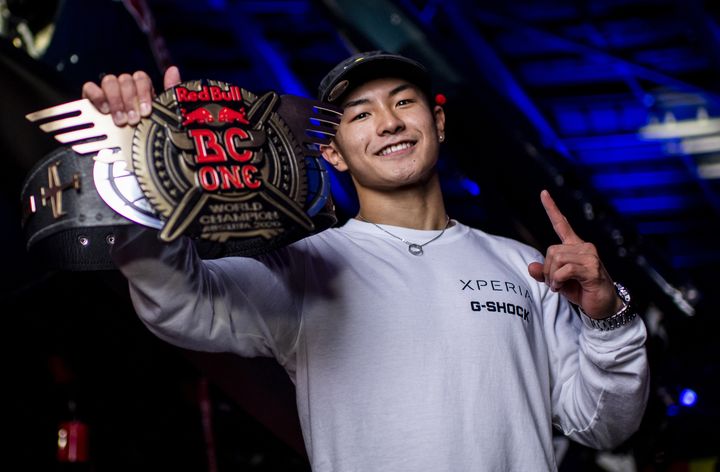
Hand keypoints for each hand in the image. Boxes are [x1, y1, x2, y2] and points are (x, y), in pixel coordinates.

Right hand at [81, 66, 181, 125]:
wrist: (128, 155)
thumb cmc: (146, 134)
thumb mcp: (162, 115)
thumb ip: (170, 92)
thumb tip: (173, 70)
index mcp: (141, 91)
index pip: (141, 78)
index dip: (144, 92)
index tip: (145, 112)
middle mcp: (124, 89)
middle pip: (126, 79)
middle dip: (130, 101)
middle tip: (132, 120)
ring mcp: (107, 93)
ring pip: (109, 81)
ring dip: (115, 100)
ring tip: (119, 119)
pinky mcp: (90, 99)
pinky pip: (90, 87)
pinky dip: (97, 96)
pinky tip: (104, 110)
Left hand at [527, 190, 622, 318]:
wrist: (604, 306)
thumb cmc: (582, 291)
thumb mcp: (559, 281)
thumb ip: (544, 273)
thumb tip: (530, 266)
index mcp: (575, 246)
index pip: (561, 224)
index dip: (551, 208)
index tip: (543, 193)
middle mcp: (584, 246)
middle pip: (551, 250)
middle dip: (547, 270)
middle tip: (554, 283)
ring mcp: (590, 256)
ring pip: (556, 259)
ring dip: (552, 277)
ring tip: (559, 286)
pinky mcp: (592, 268)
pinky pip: (564, 270)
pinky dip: (558, 280)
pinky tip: (563, 287)